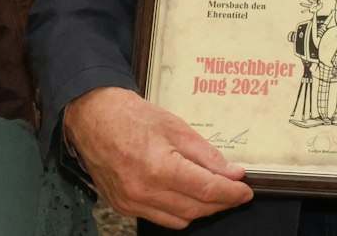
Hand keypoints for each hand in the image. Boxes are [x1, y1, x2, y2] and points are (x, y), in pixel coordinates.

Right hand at [63, 87, 253, 227]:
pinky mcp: (123, 207)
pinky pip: (160, 218)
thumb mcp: (175, 126)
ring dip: (201, 209)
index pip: (206, 189)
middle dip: (220, 202)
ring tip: (212, 193)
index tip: (245, 192)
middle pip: (196, 208)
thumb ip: (206, 154)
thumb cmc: (131, 116)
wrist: (91, 118)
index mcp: (160, 167)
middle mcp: (144, 191)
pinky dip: (178, 211)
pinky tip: (185, 196)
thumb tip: (233, 173)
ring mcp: (132, 203)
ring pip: (180, 219)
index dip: (231, 193)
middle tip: (234, 191)